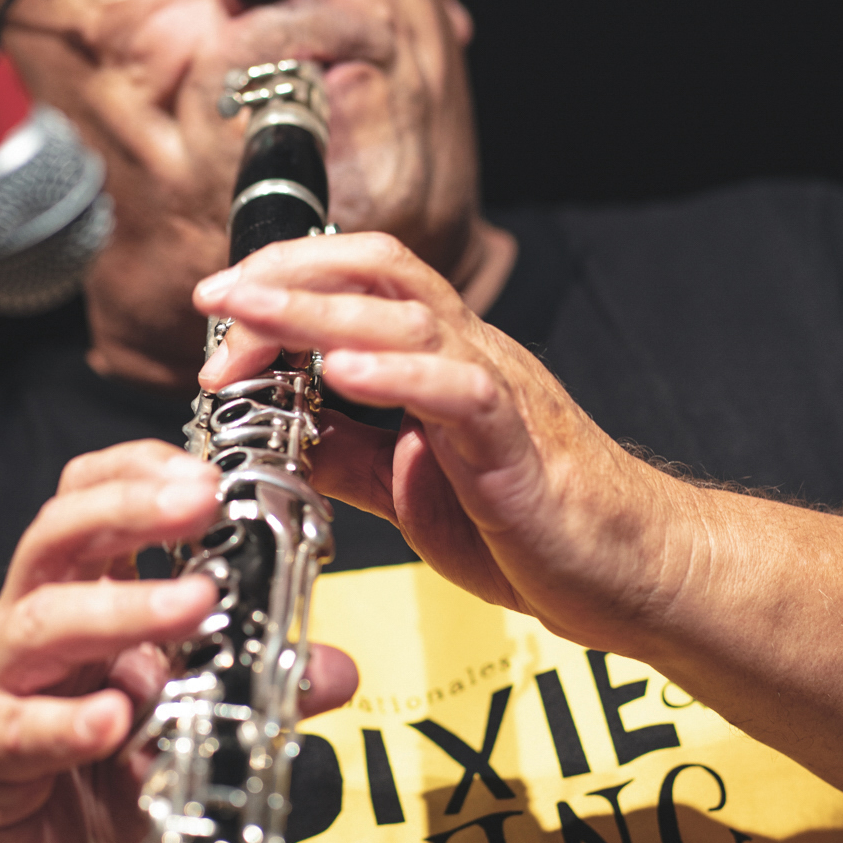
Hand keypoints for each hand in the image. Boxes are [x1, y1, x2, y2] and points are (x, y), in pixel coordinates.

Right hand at [0, 439, 357, 842]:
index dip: (141, 473)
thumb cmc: (106, 810)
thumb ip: (259, 700)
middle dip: (130, 509)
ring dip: (120, 608)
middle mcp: (29, 634)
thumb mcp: (198, 744)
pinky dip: (66, 720)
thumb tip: (333, 668)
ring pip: (37, 621)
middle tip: (202, 501)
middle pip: (57, 536)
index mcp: (81, 608)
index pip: (90, 504)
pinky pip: (13, 729)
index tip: (210, 471)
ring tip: (194, 604)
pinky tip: (114, 720)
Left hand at [195, 234, 671, 650]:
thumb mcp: (403, 486)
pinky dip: (399, 372)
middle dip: (288, 275)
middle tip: (214, 295)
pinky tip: (344, 370)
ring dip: (321, 309)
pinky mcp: (517, 442)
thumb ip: (342, 452)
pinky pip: (460, 388)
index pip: (359, 281)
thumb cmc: (529, 526)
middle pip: (378, 271)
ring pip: (410, 316)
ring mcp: (497, 390)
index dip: (286, 281)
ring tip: (252, 312)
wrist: (628, 572)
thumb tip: (271, 432)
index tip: (218, 314)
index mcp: (439, 361)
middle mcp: (468, 356)